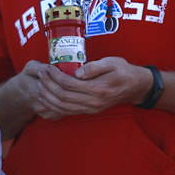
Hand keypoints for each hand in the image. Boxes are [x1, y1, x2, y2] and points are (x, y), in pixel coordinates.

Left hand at [34, 57, 149, 118]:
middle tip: (40, 75)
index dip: (54, 76)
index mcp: (98, 88)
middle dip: (47, 86)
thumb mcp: (112, 62)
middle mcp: (93, 102)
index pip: (69, 84)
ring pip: (62, 107)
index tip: (47, 68)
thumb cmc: (123, 71)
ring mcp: (91, 109)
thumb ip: (94, 67)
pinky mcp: (89, 111)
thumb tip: (77, 73)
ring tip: (38, 86)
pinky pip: (67, 112)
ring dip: (47, 97)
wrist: (135, 87)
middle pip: (62, 97)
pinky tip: (45, 99)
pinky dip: (53, 106)